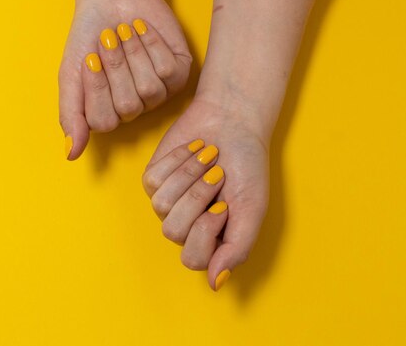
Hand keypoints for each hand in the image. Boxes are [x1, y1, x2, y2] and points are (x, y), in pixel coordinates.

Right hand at [59, 0, 191, 159]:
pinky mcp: (179, 73)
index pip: (103, 121)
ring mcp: (160, 93)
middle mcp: (136, 109)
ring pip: (150, 89)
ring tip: (124, 31)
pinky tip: (142, 29)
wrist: (112, 0)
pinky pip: (168, 70)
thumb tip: (70, 154)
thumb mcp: (71, 76)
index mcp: (107, 114)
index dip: (96, 89)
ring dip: (133, 53)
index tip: (89, 59)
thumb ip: (70, 115)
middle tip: (107, 39)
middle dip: (115, 66)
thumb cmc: (88, 38)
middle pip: (128, 105)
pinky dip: (151, 43)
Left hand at [142, 98, 268, 290]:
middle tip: (217, 176)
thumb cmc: (246, 165)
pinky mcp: (153, 178)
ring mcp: (167, 203)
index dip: (205, 230)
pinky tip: (193, 150)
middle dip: (197, 196)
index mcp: (212, 238)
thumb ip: (236, 249)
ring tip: (207, 159)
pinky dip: (177, 160)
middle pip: (173, 231)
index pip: (193, 258)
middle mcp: (186, 225)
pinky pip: (154, 180)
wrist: (232, 121)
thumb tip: (214, 284)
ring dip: (189, 174)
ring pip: (161, 204)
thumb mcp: (252, 209)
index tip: (223, 206)